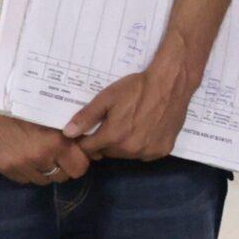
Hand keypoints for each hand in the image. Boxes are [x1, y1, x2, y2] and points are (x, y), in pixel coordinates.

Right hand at [0, 115, 90, 185]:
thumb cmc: (28, 108)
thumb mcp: (54, 116)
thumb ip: (70, 131)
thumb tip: (86, 142)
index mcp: (56, 142)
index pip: (80, 168)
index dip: (80, 161)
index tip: (77, 154)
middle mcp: (40, 157)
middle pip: (62, 177)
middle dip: (64, 168)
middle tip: (60, 156)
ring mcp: (21, 165)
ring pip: (44, 180)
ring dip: (46, 171)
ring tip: (42, 156)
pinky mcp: (6, 169)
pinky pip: (25, 179)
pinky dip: (29, 172)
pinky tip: (27, 158)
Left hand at [63, 60, 193, 161]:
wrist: (171, 83)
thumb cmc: (137, 88)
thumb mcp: (107, 97)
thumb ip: (86, 117)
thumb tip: (67, 133)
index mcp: (113, 137)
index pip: (88, 149)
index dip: (86, 140)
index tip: (91, 131)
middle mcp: (130, 149)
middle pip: (107, 153)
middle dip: (105, 142)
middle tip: (114, 124)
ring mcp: (148, 151)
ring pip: (126, 155)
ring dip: (124, 145)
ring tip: (132, 126)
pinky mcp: (163, 150)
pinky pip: (145, 154)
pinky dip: (143, 146)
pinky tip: (147, 130)